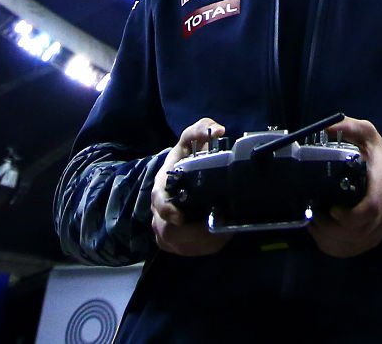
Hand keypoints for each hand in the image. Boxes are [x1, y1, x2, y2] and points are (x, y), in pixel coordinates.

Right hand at [150, 117, 228, 255]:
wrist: (180, 178)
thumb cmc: (185, 159)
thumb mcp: (189, 142)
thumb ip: (200, 130)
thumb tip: (217, 131)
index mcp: (161, 189)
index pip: (159, 203)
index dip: (167, 212)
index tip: (181, 218)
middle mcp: (159, 213)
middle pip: (171, 234)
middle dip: (195, 235)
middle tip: (217, 229)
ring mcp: (164, 230)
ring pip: (182, 246)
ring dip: (203, 243)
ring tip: (222, 233)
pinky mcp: (174, 243)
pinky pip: (190, 251)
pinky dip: (205, 247)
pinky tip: (219, 238)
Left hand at [309, 116, 381, 258]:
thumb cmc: (379, 153)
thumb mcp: (366, 134)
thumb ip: (349, 127)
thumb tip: (327, 127)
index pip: (370, 208)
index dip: (350, 216)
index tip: (332, 209)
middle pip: (361, 231)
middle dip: (334, 230)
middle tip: (315, 218)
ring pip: (359, 244)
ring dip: (333, 240)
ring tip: (316, 226)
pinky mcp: (379, 234)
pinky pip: (358, 249)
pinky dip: (338, 248)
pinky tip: (324, 237)